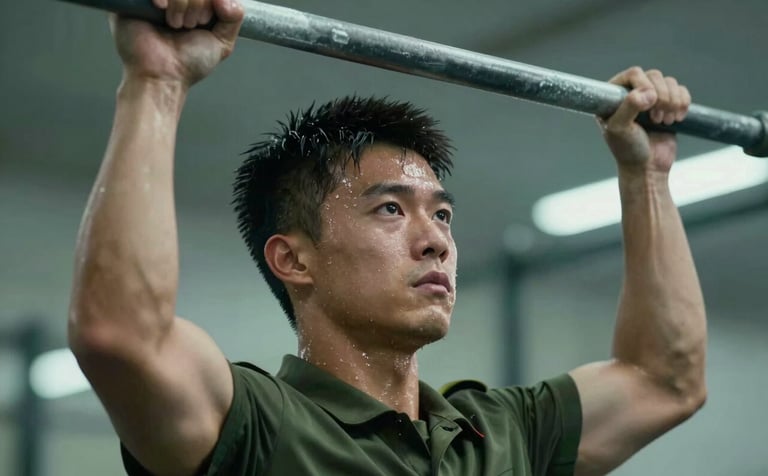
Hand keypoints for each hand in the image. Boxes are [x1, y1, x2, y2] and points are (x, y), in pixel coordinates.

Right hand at [109, 0, 243, 87]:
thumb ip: (233, 17)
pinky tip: (161, 9)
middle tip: (189, 26)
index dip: (211, 2)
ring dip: (181, 4)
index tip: (206, 21)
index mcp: (193, 5)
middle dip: (198, 4)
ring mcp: (155, 0)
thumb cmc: (187, 63)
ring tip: (175, 25)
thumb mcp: (222, 42)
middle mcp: (174, 0)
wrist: (162, 75)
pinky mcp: (134, 0)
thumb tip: (225, 0)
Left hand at [598, 67, 690, 174]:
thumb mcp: (619, 129)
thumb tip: (647, 92)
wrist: (647, 168)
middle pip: (654, 75)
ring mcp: (650, 98)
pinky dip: (683, 102)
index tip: (647, 106)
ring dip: (672, 101)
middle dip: (661, 97)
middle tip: (656, 119)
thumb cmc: (628, 150)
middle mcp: (631, 94)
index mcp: (613, 97)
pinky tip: (677, 119)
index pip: (633, 73)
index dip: (645, 85)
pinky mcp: (668, 105)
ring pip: (669, 82)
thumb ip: (628, 107)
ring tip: (664, 122)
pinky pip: (681, 90)